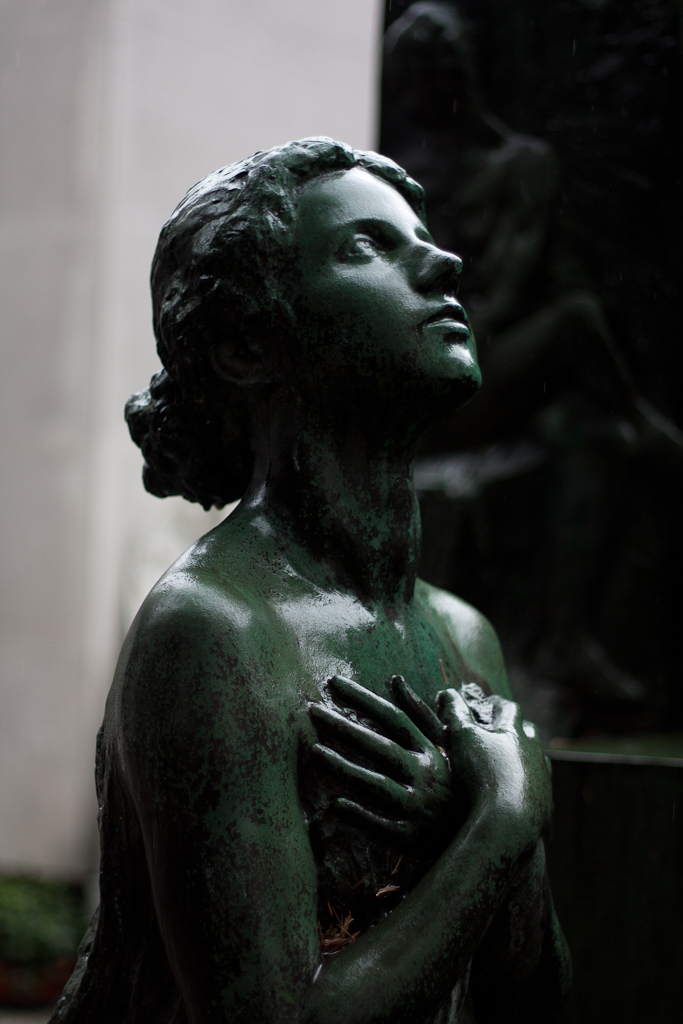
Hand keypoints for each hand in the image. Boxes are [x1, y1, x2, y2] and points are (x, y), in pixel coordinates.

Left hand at [309, 675, 461, 854]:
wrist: (473, 837)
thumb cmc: (449, 787)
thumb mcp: (440, 747)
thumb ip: (417, 714)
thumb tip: (395, 679)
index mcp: (429, 752)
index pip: (393, 717)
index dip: (364, 698)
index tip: (333, 682)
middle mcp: (424, 776)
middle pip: (380, 747)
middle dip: (345, 727)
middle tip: (312, 711)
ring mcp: (418, 807)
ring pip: (377, 784)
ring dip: (345, 768)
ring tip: (314, 751)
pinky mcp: (410, 838)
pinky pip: (381, 827)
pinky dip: (360, 816)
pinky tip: (335, 805)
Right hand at [436, 687, 551, 843]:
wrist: (508, 821)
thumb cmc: (483, 775)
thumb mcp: (461, 738)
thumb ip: (454, 713)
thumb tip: (447, 693)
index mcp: (515, 735)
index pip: (510, 710)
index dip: (499, 704)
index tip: (491, 701)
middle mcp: (534, 754)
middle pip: (531, 734)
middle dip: (520, 728)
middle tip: (507, 729)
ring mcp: (542, 780)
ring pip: (541, 762)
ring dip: (529, 758)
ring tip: (519, 761)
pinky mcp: (546, 806)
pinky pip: (542, 793)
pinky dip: (532, 789)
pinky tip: (524, 796)